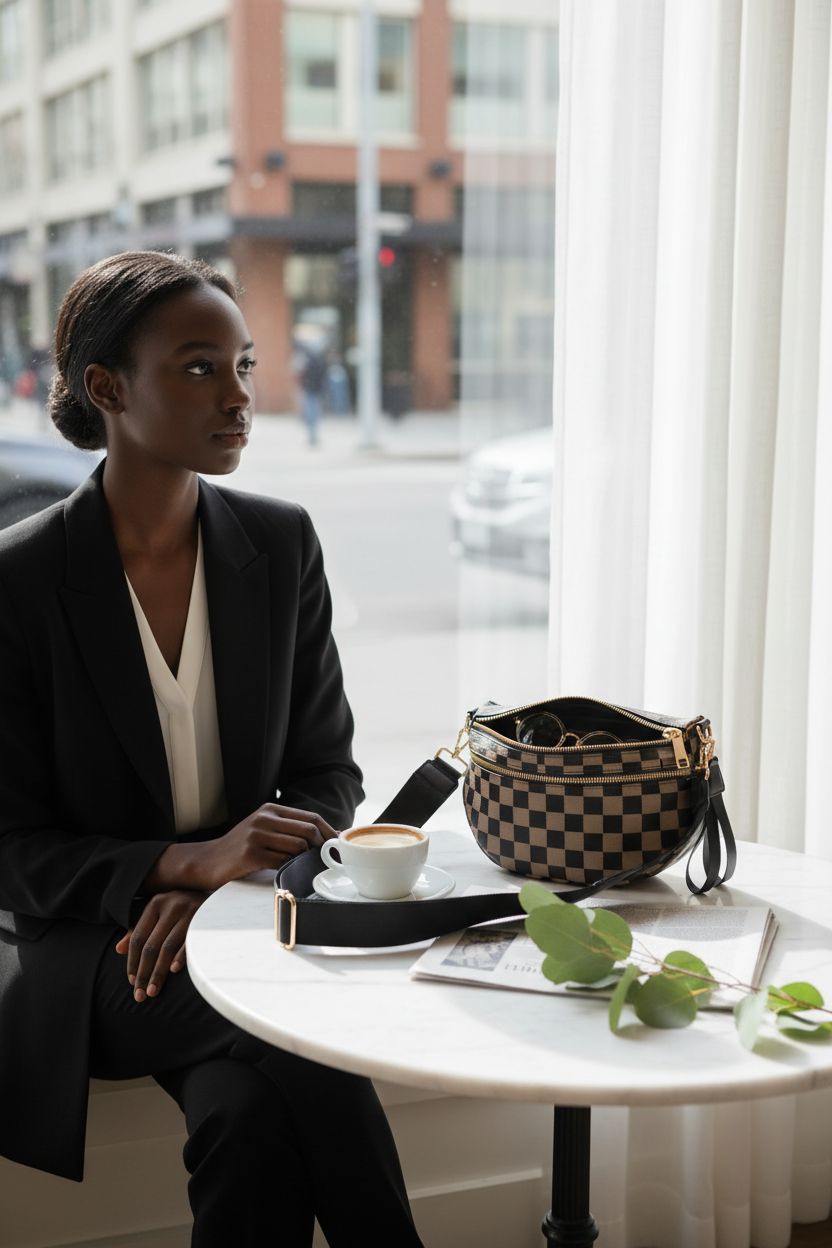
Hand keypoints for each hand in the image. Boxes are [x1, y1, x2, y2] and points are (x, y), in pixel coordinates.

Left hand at [115, 889, 206, 1002]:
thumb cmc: (183, 909)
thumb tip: (118, 949)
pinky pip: (189, 942)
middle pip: (151, 945)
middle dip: (144, 973)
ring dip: (158, 972)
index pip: (138, 937)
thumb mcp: (159, 914)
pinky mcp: (204, 918)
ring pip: (167, 947)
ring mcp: (189, 911)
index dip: (132, 961)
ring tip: (153, 991)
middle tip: (139, 995)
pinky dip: (180, 956)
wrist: (218, 897)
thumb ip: (139, 931)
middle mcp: (171, 904)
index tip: (131, 981)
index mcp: (155, 904)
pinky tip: (173, 971)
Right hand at [196, 803, 336, 890]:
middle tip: (324, 860)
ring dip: (305, 859)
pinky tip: (286, 871)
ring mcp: (257, 835)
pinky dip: (290, 868)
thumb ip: (290, 829)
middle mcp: (264, 818)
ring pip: (299, 846)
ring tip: (300, 866)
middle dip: (322, 847)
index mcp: (271, 809)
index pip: (311, 817)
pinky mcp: (251, 854)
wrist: (207, 861)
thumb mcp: (264, 829)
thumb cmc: (240, 848)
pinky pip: (283, 862)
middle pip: (309, 830)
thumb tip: (329, 835)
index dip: (329, 831)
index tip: (338, 845)